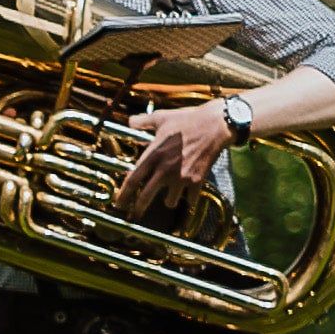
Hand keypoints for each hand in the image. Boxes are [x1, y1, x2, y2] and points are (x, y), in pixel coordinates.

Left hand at [117, 98, 237, 212]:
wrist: (215, 125)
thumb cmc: (187, 120)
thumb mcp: (162, 118)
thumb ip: (143, 121)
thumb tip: (130, 121)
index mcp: (153, 155)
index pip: (133, 179)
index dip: (124, 194)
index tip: (118, 204)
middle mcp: (165, 169)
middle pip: (146, 196)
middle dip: (139, 208)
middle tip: (135, 215)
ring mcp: (182, 176)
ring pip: (170, 201)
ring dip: (169, 201)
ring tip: (169, 198)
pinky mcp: (198, 180)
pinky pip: (190, 200)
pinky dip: (189, 200)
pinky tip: (188, 198)